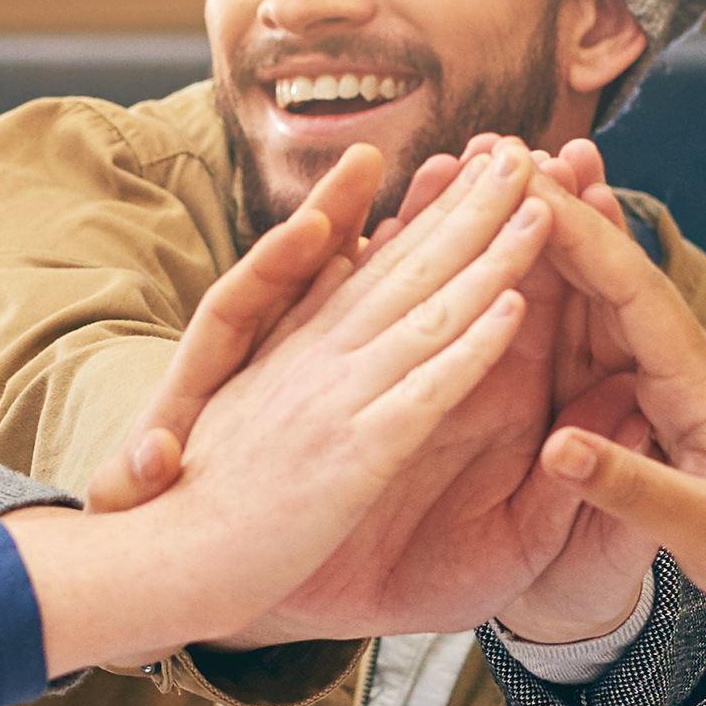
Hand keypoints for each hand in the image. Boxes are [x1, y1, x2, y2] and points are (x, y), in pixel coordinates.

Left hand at [86, 144, 394, 515]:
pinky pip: (365, 349)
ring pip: (336, 300)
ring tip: (426, 187)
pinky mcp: (322, 406)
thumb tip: (154, 453)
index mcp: (197, 376)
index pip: (236, 305)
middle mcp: (248, 362)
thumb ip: (140, 474)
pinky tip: (453, 283)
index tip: (312, 227)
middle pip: (292, 279)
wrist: (172, 543)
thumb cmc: (150, 514)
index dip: (275, 265)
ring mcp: (290, 375)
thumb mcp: (137, 495)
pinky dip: (401, 318)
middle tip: (368, 159)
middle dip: (330, 216)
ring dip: (376, 247)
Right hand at [91, 141, 624, 533]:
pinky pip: (424, 390)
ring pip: (430, 310)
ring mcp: (337, 398)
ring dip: (492, 253)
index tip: (480, 163)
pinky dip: (471, 345)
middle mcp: (320, 354)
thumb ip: (291, 333)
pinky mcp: (352, 453)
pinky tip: (515, 304)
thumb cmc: (205, 491)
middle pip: (411, 264)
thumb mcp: (246, 395)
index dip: (435, 209)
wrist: (160, 556)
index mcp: (298, 343)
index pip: (379, 261)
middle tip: (525, 149)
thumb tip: (334, 268)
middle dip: (474, 204)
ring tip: (544, 204)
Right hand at [528, 190, 705, 667]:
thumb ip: (631, 486)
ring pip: (603, 302)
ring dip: (553, 246)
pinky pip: (602, 343)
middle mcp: (684, 365)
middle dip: (555, 214)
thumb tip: (553, 445)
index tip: (521, 184)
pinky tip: (524, 274)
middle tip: (491, 158)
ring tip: (496, 190)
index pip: (630, 291)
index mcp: (699, 382)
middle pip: (611, 277)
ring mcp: (673, 380)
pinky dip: (562, 303)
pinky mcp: (662, 402)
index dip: (575, 233)